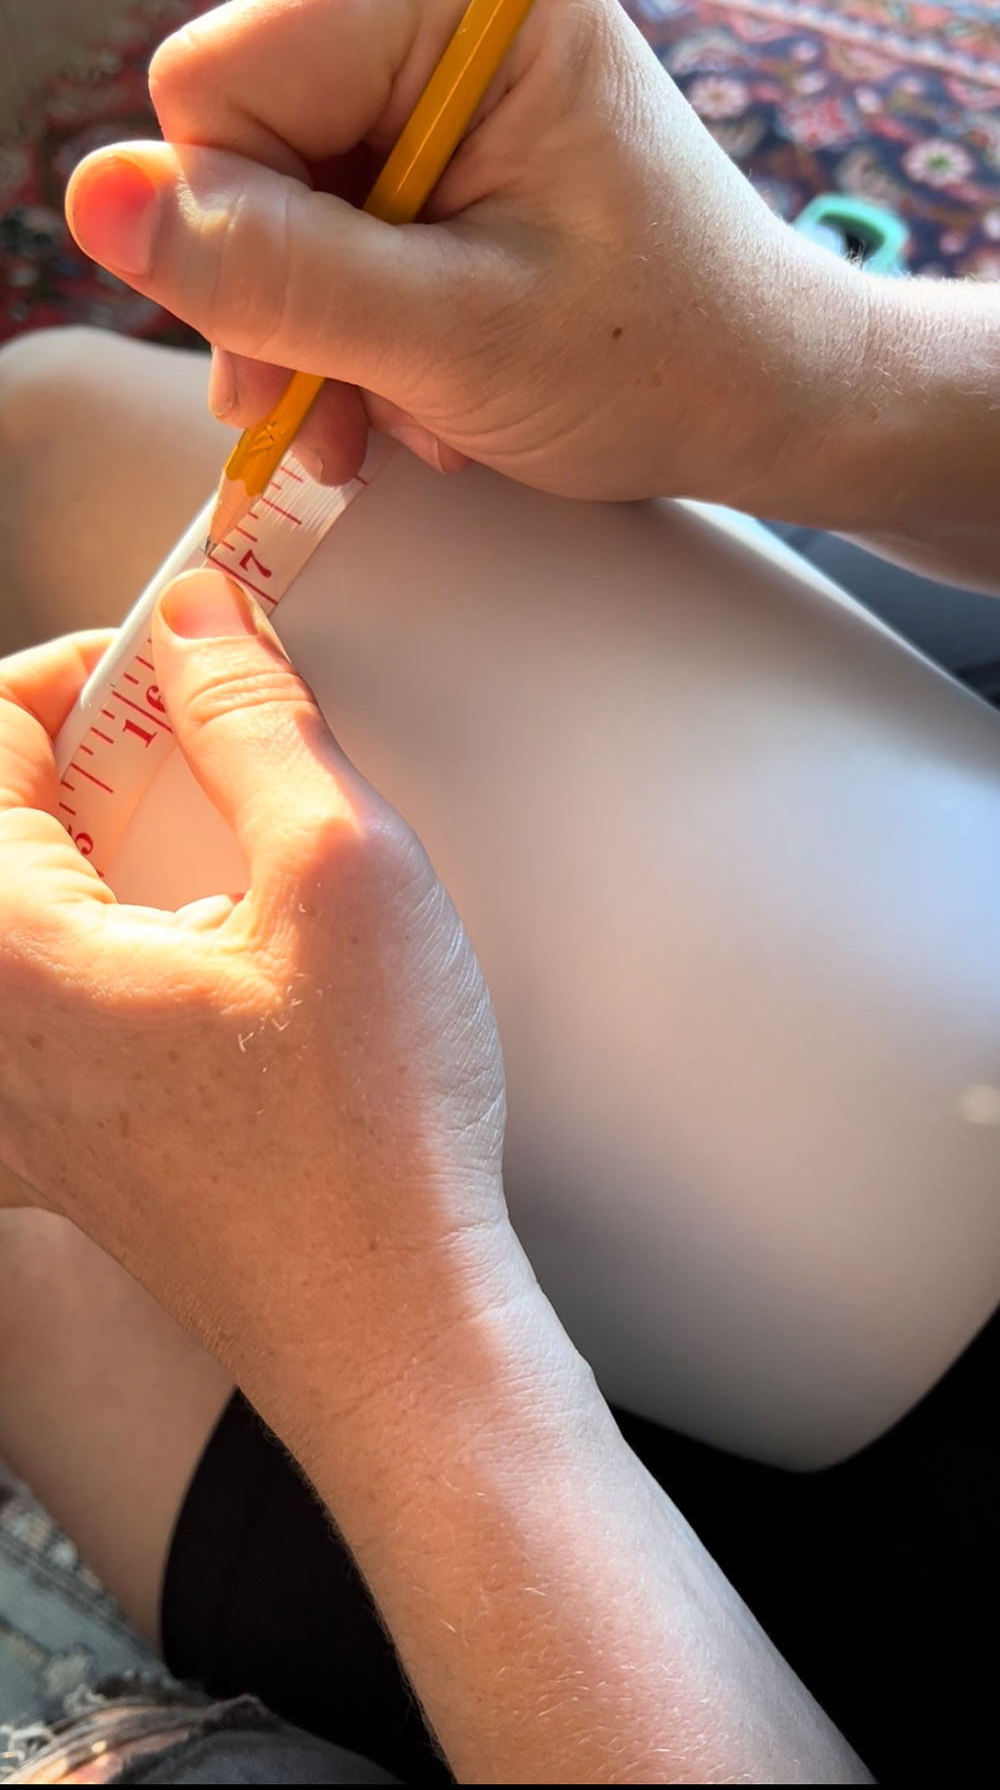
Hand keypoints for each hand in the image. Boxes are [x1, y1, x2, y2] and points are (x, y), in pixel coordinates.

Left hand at [0, 572, 510, 1417]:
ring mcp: (16, 1103)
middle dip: (100, 756)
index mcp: (11, 954)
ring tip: (222, 856)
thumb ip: (253, 718)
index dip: (86, 671)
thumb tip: (198, 620)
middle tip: (211, 754)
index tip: (178, 666)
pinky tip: (213, 961)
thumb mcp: (341, 870)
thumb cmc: (371, 1135)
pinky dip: (114, 939)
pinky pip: (52, 999)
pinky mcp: (63, 1145)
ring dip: (110, 847)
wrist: (392, 1326)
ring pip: (26, 912)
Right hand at [63, 0, 868, 509]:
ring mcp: (440, 80)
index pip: (226, 81)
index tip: (308, 347)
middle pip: (242, 137)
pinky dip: (353, 326)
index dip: (238, 231)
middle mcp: (443, 15)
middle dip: (280, 296)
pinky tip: (409, 387)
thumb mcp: (455, 337)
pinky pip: (328, 221)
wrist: (759, 394)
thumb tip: (97, 201)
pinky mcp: (441, 143)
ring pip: (274, 193)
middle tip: (342, 406)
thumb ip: (276, 275)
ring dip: (314, 332)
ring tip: (395, 412)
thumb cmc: (659, 357)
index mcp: (462, 3)